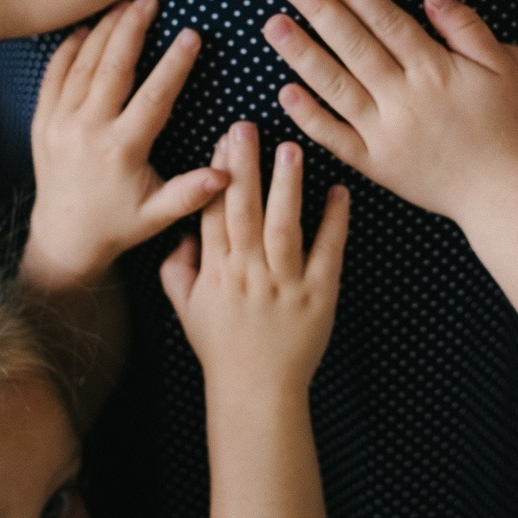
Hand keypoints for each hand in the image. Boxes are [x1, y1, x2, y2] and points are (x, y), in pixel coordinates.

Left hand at [21, 0, 226, 292]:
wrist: (63, 238)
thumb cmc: (119, 224)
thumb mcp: (158, 215)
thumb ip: (191, 193)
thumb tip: (228, 173)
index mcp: (120, 150)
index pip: (153, 97)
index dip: (174, 64)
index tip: (191, 35)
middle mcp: (86, 130)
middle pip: (112, 67)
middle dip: (132, 28)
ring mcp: (59, 123)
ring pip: (82, 64)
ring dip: (104, 30)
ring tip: (124, 4)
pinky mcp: (42, 121)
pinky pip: (54, 76)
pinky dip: (69, 49)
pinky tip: (87, 29)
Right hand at [160, 123, 349, 397]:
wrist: (257, 392)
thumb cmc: (221, 348)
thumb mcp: (187, 309)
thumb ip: (178, 268)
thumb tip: (182, 232)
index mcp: (217, 273)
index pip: (214, 214)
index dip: (217, 175)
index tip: (222, 139)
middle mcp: (249, 274)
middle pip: (244, 212)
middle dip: (245, 167)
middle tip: (248, 126)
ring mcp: (285, 284)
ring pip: (283, 227)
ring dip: (286, 187)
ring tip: (291, 149)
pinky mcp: (319, 295)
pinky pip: (327, 253)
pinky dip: (334, 222)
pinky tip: (339, 191)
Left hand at [261, 0, 517, 222]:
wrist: (503, 193)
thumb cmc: (507, 125)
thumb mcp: (503, 68)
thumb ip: (466, 28)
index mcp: (435, 71)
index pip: (387, 23)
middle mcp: (405, 100)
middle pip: (354, 48)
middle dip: (320, 11)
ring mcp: (385, 135)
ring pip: (335, 87)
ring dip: (302, 54)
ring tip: (273, 25)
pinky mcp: (374, 165)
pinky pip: (334, 138)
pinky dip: (308, 115)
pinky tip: (284, 91)